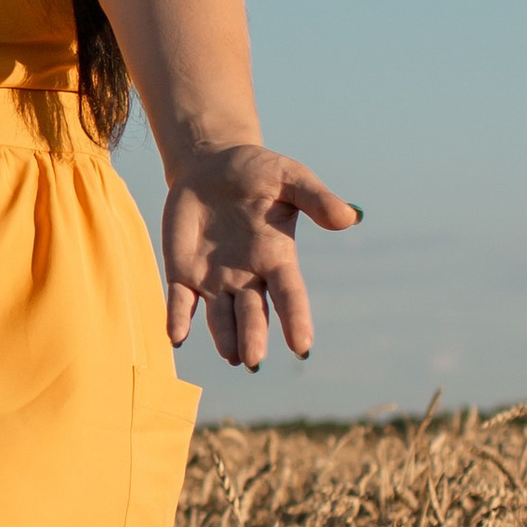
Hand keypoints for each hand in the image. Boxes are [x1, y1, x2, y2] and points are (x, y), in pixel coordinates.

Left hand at [161, 147, 359, 368]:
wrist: (210, 165)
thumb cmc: (257, 172)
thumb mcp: (289, 176)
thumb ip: (316, 197)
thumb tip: (350, 217)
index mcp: (276, 257)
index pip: (289, 293)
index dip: (295, 319)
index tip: (302, 347)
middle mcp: (248, 276)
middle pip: (253, 312)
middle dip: (253, 335)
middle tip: (254, 360)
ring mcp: (214, 279)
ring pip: (220, 316)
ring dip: (223, 337)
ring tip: (231, 357)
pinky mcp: (183, 273)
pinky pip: (180, 302)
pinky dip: (178, 319)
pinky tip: (176, 338)